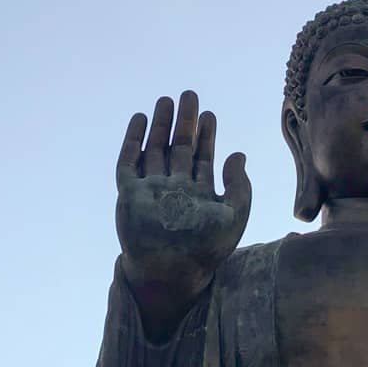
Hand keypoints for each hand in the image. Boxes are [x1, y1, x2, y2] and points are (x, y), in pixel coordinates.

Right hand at [116, 90, 250, 340]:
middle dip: (184, 123)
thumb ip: (239, 186)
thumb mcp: (234, 216)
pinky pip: (128, 161)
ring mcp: (151, 190)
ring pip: (154, 150)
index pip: (203, 158)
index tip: (210, 114)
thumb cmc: (205, 249)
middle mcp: (174, 188)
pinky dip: (133, 140)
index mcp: (198, 194)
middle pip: (179, 148)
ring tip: (165, 101)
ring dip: (160, 125)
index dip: (207, 135)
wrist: (170, 271)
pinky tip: (140, 120)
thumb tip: (238, 155)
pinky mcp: (129, 193)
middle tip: (189, 95)